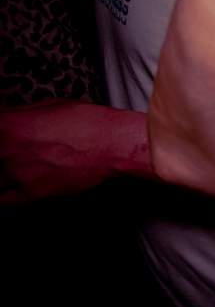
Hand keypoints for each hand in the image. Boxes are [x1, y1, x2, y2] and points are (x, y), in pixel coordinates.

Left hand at [0, 101, 148, 203]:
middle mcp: (6, 150)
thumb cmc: (88, 121)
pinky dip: (4, 193)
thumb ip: (20, 115)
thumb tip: (9, 116)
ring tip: (15, 167)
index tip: (7, 131)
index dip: (2, 130)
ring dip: (3, 172)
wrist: (113, 144)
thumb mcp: (49, 106)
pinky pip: (4, 200)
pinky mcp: (31, 192)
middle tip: (15, 150)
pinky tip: (11, 186)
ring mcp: (16, 173)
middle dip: (4, 152)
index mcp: (6, 124)